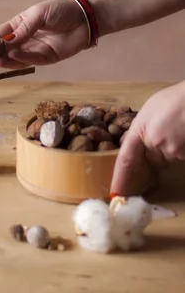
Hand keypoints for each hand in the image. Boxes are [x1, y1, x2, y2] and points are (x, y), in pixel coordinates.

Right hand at [0, 0, 89, 68]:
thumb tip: (7, 42)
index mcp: (21, 24)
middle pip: (5, 49)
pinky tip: (11, 57)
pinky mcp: (48, 58)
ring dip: (4, 61)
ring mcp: (36, 49)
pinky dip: (21, 60)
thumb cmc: (61, 10)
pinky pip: (32, 61)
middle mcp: (26, 38)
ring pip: (16, 58)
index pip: (1, 33)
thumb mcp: (39, 14)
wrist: (86, 17)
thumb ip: (24, 29)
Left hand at [111, 81, 184, 195]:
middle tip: (167, 131)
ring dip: (171, 149)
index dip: (120, 178)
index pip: (126, 160)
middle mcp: (154, 143)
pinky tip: (183, 132)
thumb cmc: (174, 99)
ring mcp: (172, 151)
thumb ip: (142, 129)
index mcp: (139, 130)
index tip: (115, 193)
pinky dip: (181, 148)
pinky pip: (180, 157)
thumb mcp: (150, 111)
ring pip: (168, 158)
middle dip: (156, 151)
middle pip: (152, 160)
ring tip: (178, 128)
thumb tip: (142, 144)